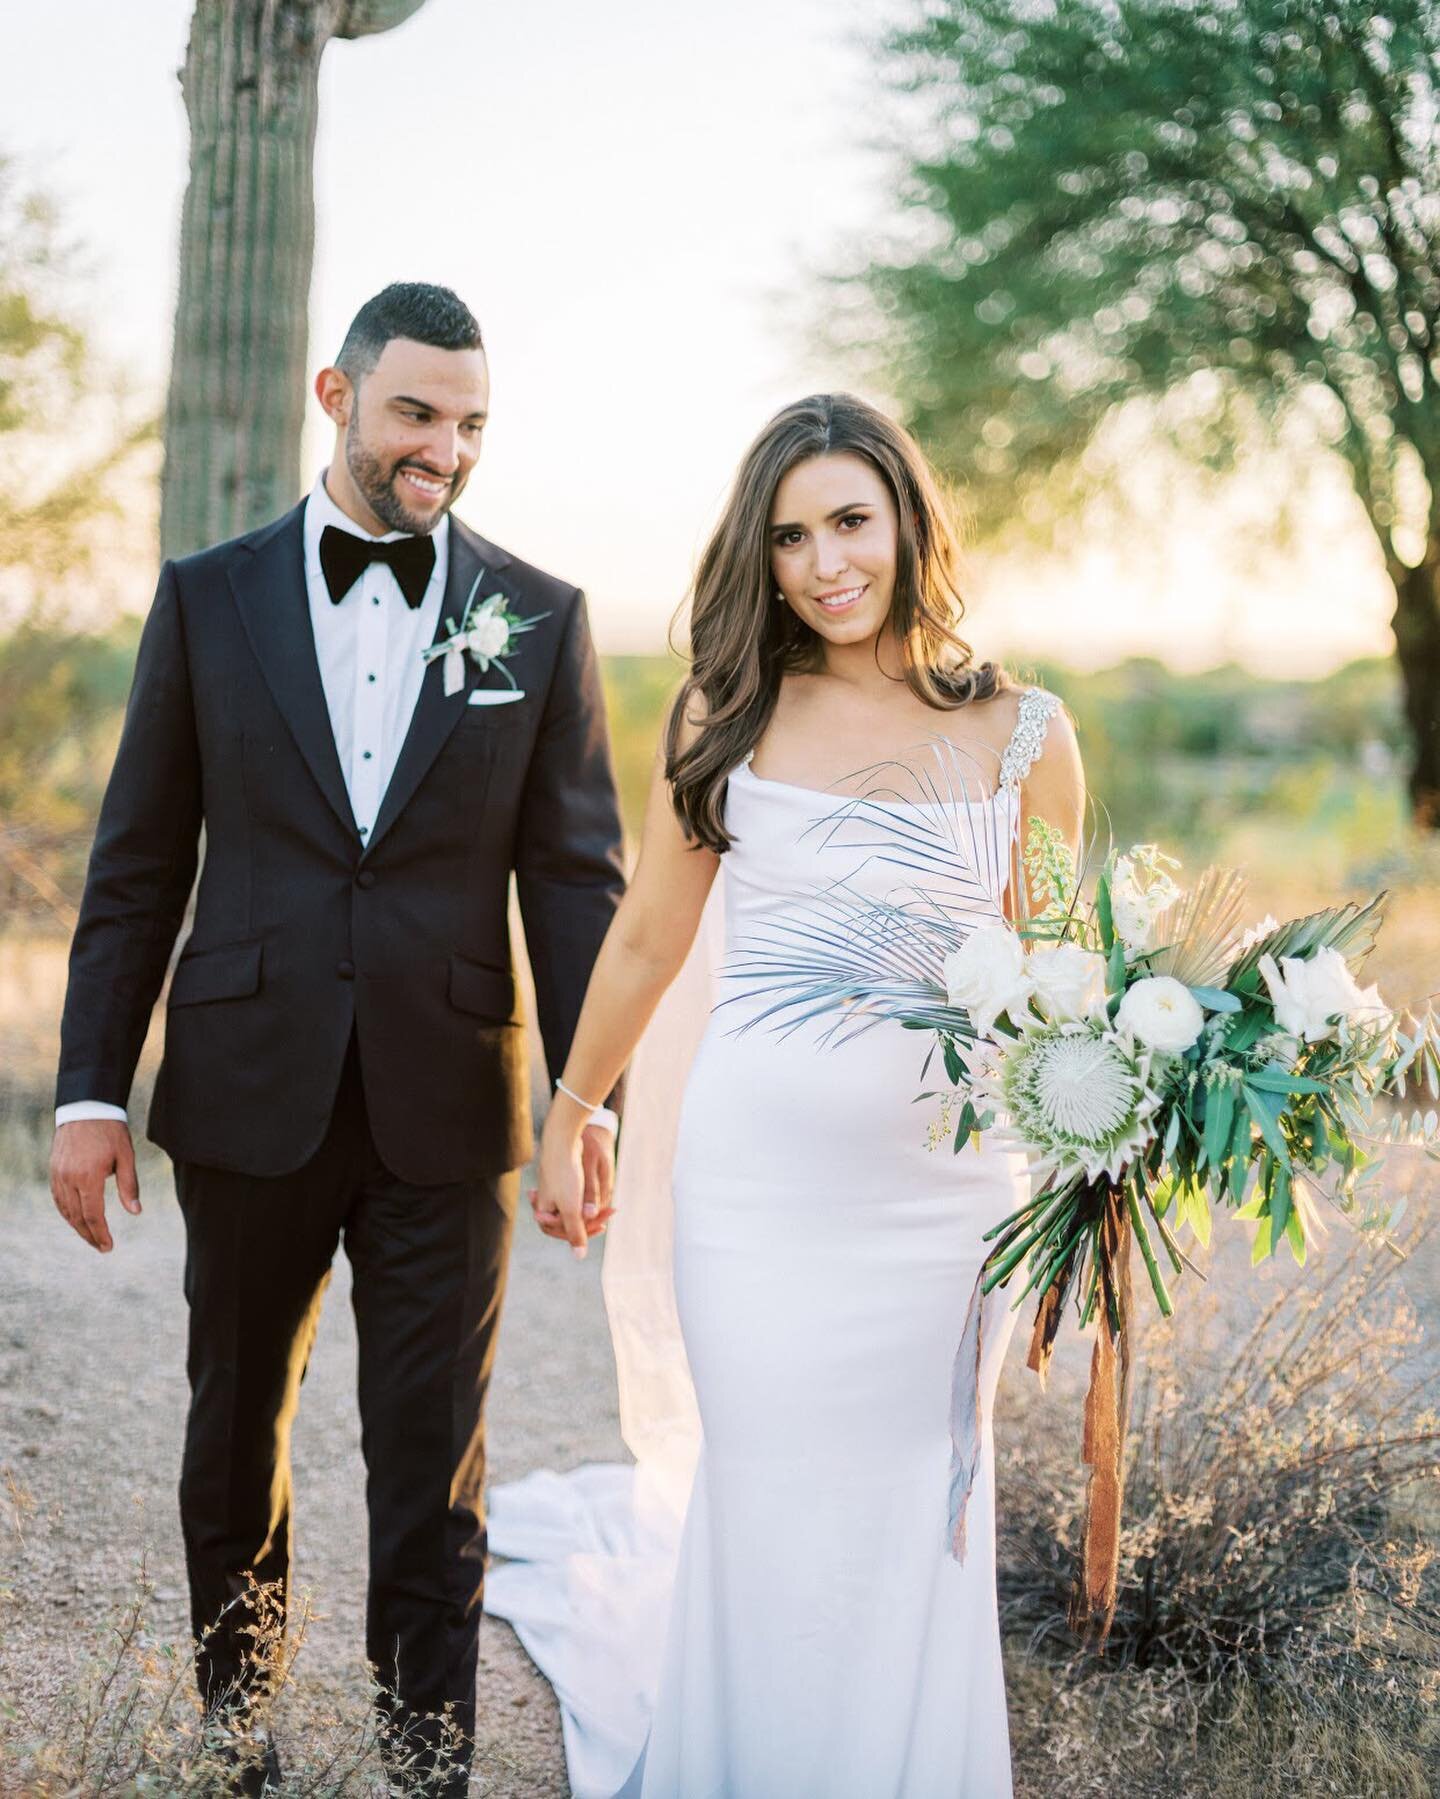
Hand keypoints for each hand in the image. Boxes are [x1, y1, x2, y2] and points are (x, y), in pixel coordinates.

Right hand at [50, 1119, 140, 1253]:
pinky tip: (76, 1218)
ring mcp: (58, 1174)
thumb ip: (129, 1186)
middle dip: (89, 1235)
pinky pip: (58, 1198)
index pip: (92, 1215)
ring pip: (65, 1209)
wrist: (87, 1107)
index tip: (108, 1247)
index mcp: (88, 1177)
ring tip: (91, 1236)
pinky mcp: (54, 1170)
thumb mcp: (126, 1156)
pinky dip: (67, 1212)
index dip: (100, 1233)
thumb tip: (136, 1212)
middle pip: (77, 1217)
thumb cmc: (111, 1131)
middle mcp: (69, 1178)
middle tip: (102, 1247)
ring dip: (77, 1226)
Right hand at [530, 1120, 615, 1257]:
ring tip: (610, 1208)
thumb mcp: (572, 1207)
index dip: (586, 1232)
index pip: (567, 1234)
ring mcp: (551, 1196)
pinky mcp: (559, 1185)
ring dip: (592, 1209)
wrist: (561, 1142)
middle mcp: (545, 1207)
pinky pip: (576, 1198)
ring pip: (575, 1210)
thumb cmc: (564, 1174)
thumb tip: (579, 1256)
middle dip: (592, 1218)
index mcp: (543, 1215)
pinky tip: (601, 1200)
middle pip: (572, 1222)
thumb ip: (575, 1232)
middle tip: (612, 1211)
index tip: (603, 1224)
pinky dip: (588, 1200)